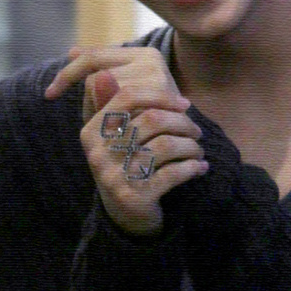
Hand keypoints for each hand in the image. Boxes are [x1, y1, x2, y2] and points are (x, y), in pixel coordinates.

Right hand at [46, 47, 208, 234]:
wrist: (125, 218)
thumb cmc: (126, 165)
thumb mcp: (116, 136)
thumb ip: (113, 104)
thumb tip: (103, 72)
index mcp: (91, 132)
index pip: (127, 96)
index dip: (161, 95)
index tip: (185, 104)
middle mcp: (98, 154)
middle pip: (152, 119)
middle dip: (183, 123)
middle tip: (197, 132)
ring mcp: (115, 178)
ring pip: (166, 145)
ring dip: (191, 147)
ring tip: (198, 151)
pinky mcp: (135, 198)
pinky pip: (173, 174)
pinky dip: (192, 168)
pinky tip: (200, 168)